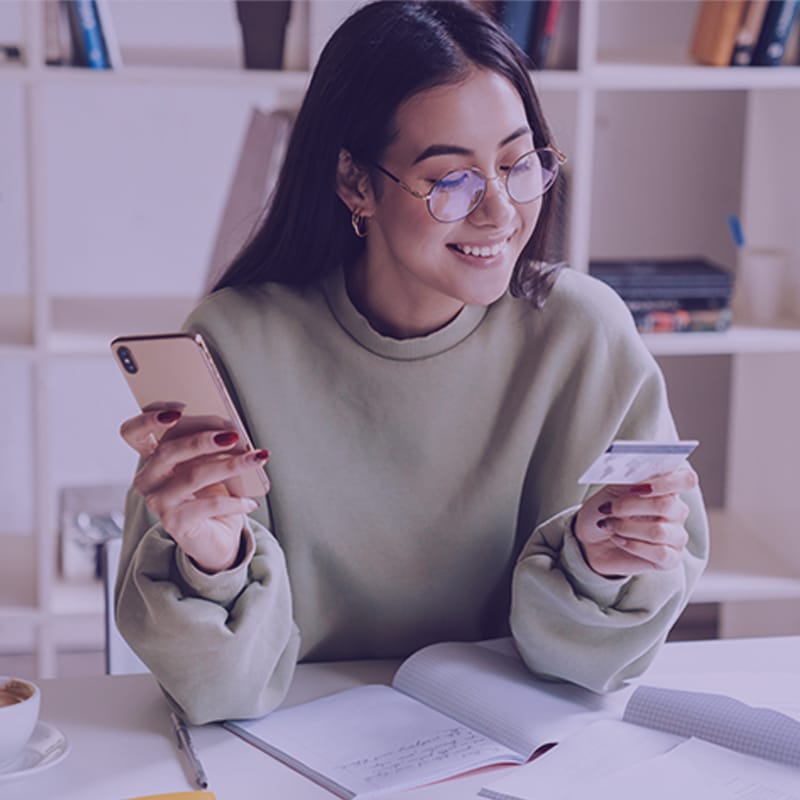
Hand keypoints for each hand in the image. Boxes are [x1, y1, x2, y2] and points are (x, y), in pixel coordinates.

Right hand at [120, 408, 269, 572]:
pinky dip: (235, 501)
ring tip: (256, 459)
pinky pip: (209, 505)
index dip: (148, 418)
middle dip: (203, 439)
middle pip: (167, 451)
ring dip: (230, 464)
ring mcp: (158, 502)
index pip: (132, 432)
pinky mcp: (175, 523)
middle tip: (234, 435)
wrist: (216, 538)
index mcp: (153, 458)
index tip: (180, 410)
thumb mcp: (209, 464)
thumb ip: (210, 445)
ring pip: (193, 475)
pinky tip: (251, 502)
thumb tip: (232, 430)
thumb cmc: (212, 494)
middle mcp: (148, 480)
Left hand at [574, 464, 697, 576]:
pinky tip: (618, 539)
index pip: (686, 479)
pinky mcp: (671, 559)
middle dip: (631, 505)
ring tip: (608, 524)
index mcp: (666, 487)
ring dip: (626, 527)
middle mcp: (677, 511)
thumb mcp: (611, 489)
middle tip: (608, 507)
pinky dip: (632, 545)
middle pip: (668, 504)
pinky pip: (659, 553)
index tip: (642, 486)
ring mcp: (676, 536)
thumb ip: (629, 479)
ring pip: (659, 531)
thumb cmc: (604, 510)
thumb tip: (640, 471)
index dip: (668, 481)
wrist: (590, 539)